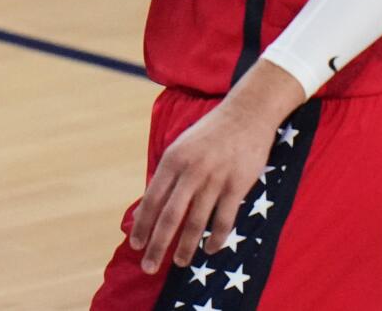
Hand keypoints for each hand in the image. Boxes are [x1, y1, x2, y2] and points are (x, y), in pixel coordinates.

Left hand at [128, 62, 305, 273]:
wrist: (247, 114)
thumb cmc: (210, 133)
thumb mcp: (181, 147)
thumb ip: (166, 177)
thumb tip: (146, 207)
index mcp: (173, 159)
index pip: (152, 199)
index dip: (142, 224)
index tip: (135, 244)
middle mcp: (191, 170)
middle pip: (170, 216)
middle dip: (157, 244)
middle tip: (149, 267)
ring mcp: (215, 178)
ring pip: (196, 222)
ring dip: (186, 246)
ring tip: (179, 263)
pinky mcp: (237, 185)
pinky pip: (224, 219)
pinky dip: (216, 238)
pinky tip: (210, 249)